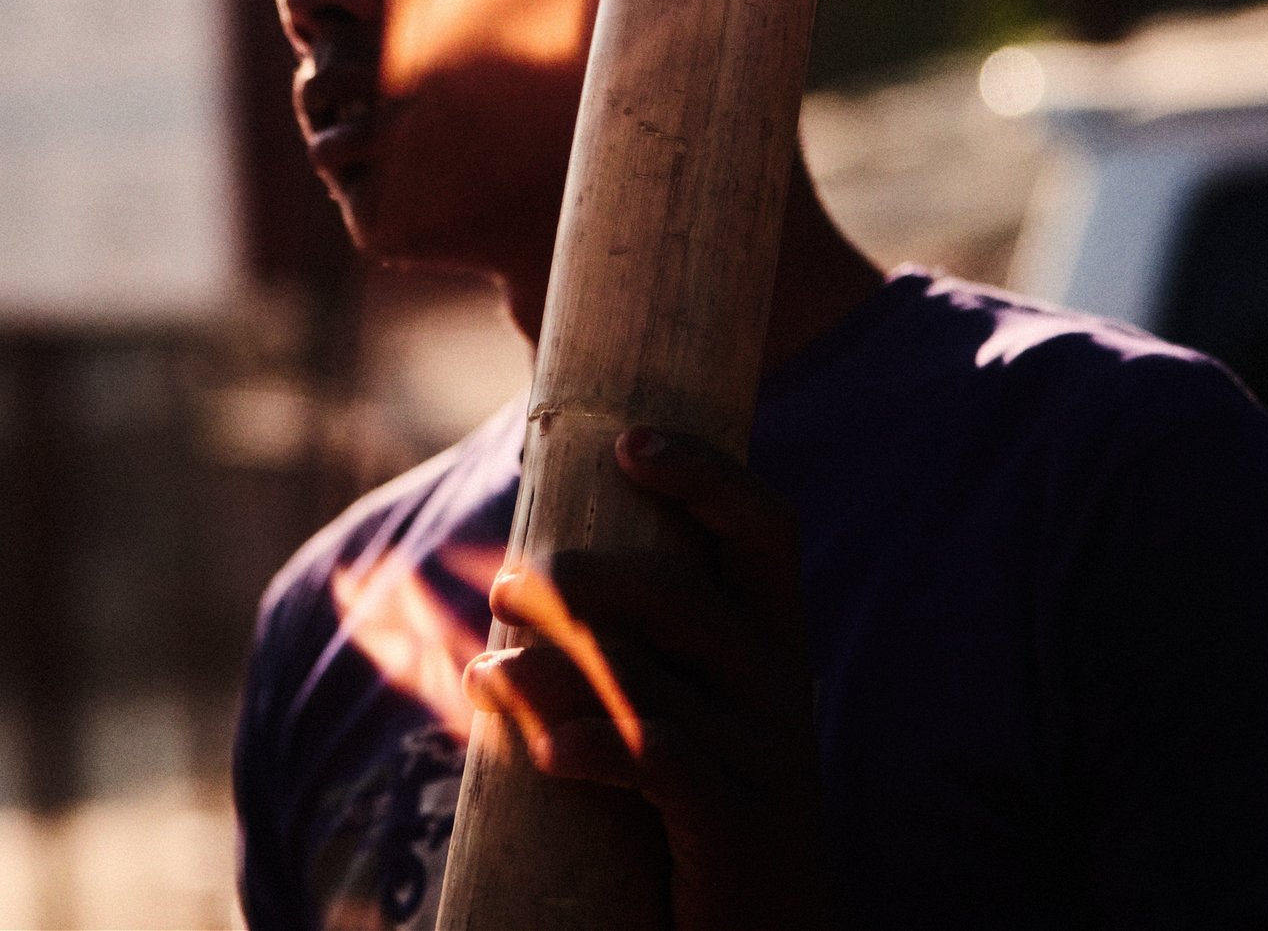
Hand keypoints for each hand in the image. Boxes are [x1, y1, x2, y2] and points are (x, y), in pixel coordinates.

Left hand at [462, 426, 837, 930]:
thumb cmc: (700, 806)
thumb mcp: (682, 714)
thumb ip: (622, 650)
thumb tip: (510, 587)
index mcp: (775, 641)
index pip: (763, 527)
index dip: (703, 474)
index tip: (626, 442)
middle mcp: (782, 685)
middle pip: (678, 595)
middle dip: (578, 579)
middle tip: (502, 587)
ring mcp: (766, 756)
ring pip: (647, 680)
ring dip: (548, 668)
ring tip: (485, 670)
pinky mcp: (739, 825)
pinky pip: (661, 764)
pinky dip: (592, 745)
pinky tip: (543, 750)